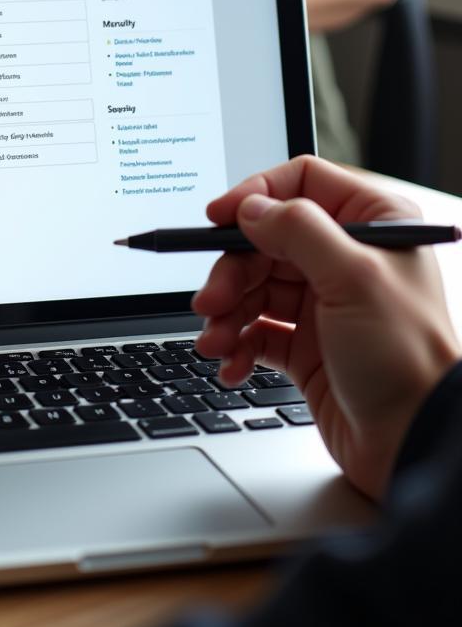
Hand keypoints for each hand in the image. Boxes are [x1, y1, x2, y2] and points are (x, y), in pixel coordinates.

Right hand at [193, 156, 459, 500]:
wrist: (415, 443)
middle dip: (230, 272)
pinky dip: (236, 343)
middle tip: (210, 302)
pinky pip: (253, 330)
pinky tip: (231, 362)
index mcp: (370, 225)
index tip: (217, 218)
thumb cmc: (408, 359)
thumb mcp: (354, 278)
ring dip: (226, 313)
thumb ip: (298, 231)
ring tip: (216, 342)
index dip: (254, 196)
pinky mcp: (303, 344)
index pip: (300, 184)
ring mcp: (322, 302)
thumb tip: (250, 207)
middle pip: (263, 240)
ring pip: (252, 286)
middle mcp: (344, 258)